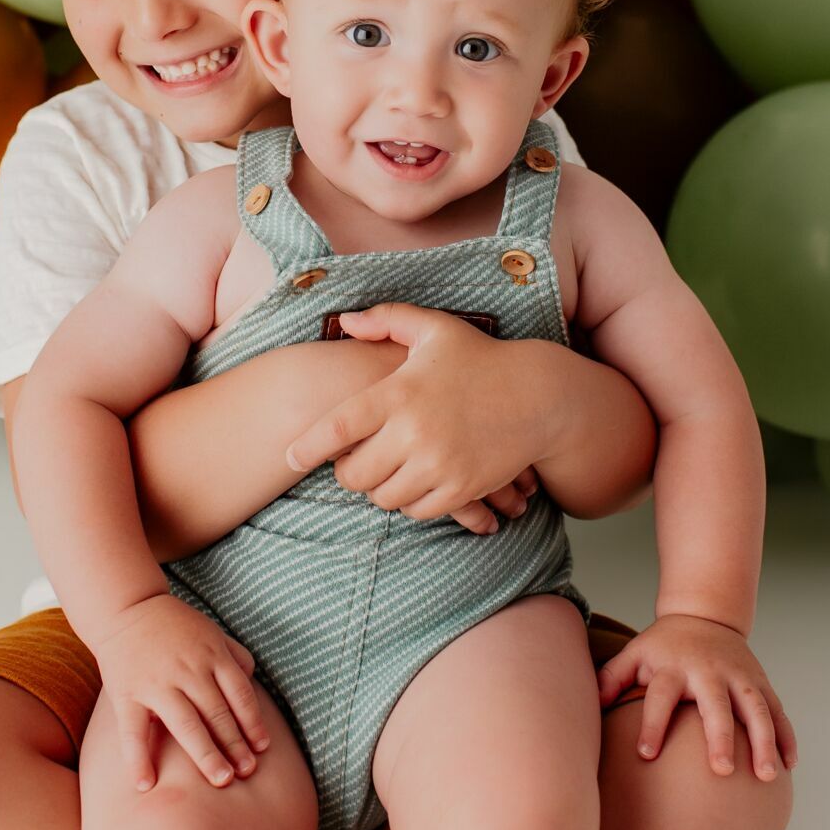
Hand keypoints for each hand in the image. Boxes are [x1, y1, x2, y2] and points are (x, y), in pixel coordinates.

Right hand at [87, 593, 270, 790]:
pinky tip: (146, 784)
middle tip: (247, 772)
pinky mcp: (127, 693)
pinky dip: (138, 759)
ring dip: (206, 755)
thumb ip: (235, 655)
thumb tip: (252, 682)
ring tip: (222, 780)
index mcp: (212, 654)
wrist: (125, 608)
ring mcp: (157, 682)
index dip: (253, 723)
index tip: (262, 748)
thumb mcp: (212, 631)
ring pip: (186, 725)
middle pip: (218, 713)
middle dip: (235, 745)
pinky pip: (133, 731)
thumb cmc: (175, 626)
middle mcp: (188, 669)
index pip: (240, 694)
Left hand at [284, 303, 553, 534]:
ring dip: (380, 488)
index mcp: (399, 392)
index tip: (290, 456)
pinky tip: (417, 481)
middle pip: (354, 474)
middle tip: (355, 461)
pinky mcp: (460, 488)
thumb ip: (387, 319)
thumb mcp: (435, 328)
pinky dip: (411, 501)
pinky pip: (417, 511)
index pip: (337, 427)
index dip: (306, 446)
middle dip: (348, 472)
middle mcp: (414, 431)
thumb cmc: (481, 359)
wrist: (539, 396)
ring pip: (383, 497)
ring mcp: (438, 463)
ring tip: (389, 469)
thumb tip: (345, 322)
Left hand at [596, 614, 797, 780]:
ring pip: (756, 708)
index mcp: (674, 667)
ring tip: (766, 774)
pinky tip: (790, 763)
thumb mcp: (635, 653)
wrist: (705, 614)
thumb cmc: (664, 645)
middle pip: (715, 703)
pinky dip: (785, 736)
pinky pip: (778, 710)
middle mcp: (709, 671)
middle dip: (719, 736)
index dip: (652, 724)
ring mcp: (739, 676)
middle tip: (721, 770)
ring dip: (764, 740)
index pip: (660, 696)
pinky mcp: (761, 682)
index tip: (646, 754)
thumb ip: (612, 677)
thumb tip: (592, 703)